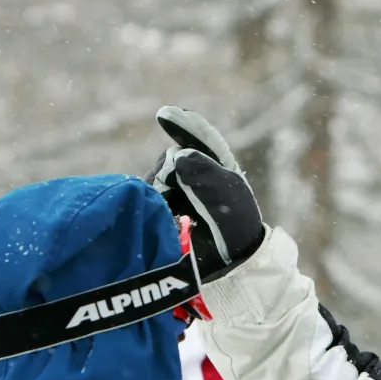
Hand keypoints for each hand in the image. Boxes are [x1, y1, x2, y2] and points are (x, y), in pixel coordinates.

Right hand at [149, 106, 264, 280]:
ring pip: (155, 178)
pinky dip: (149, 200)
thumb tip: (177, 155)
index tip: (165, 115)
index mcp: (215, 166)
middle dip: (167, 166)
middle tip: (169, 179)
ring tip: (170, 205)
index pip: (198, 138)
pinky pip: (146, 197)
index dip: (182, 125)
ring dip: (157, 184)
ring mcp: (175, 194)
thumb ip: (204, 170)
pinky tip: (156, 209)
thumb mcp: (226, 194)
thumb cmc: (233, 227)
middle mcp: (192, 176)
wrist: (229, 264)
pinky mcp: (161, 211)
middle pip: (169, 159)